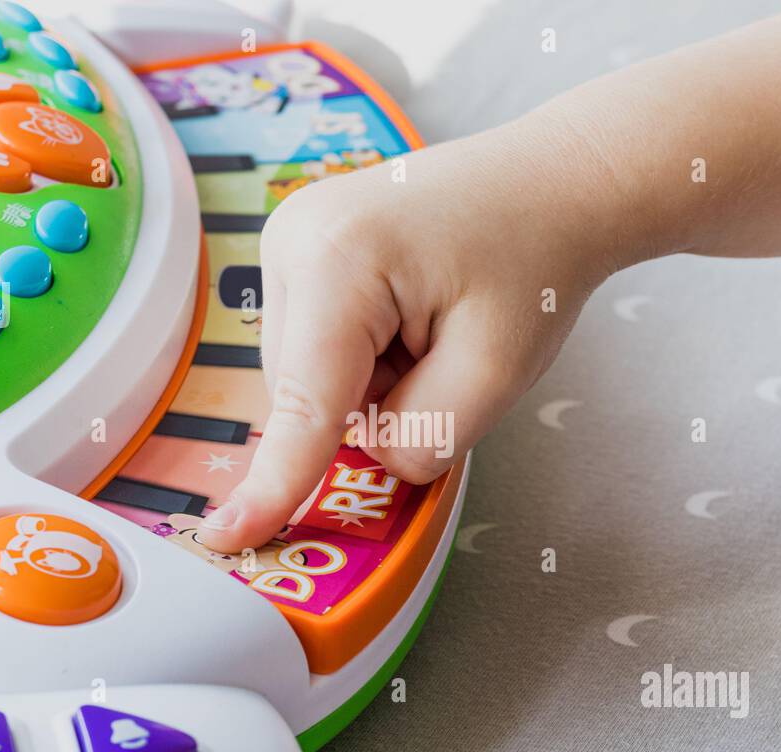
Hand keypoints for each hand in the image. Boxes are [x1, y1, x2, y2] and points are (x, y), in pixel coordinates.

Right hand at [196, 119, 616, 551]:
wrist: (550, 184)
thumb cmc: (533, 260)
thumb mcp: (497, 371)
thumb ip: (423, 438)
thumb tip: (371, 461)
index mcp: (338, 258)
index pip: (307, 401)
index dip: (275, 482)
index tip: (230, 537)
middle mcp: (293, 240)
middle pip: (305, 394)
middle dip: (372, 408)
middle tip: (448, 357)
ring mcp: (290, 240)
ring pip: (309, 378)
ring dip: (371, 385)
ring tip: (434, 329)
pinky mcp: (302, 253)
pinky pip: (317, 350)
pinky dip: (365, 360)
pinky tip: (412, 321)